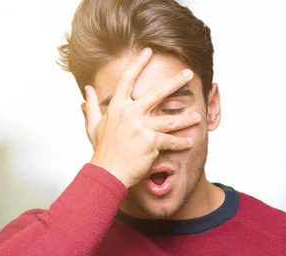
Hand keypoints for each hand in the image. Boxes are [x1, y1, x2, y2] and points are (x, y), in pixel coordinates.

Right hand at [84, 48, 198, 187]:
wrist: (107, 173)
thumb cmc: (102, 151)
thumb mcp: (93, 126)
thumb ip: (91, 106)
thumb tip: (87, 90)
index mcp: (117, 107)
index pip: (128, 79)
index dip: (138, 63)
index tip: (148, 52)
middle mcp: (130, 113)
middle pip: (157, 92)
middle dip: (175, 81)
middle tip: (189, 74)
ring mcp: (142, 127)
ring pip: (170, 118)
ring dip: (186, 117)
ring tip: (198, 115)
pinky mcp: (152, 142)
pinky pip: (170, 140)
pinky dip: (181, 143)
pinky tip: (189, 142)